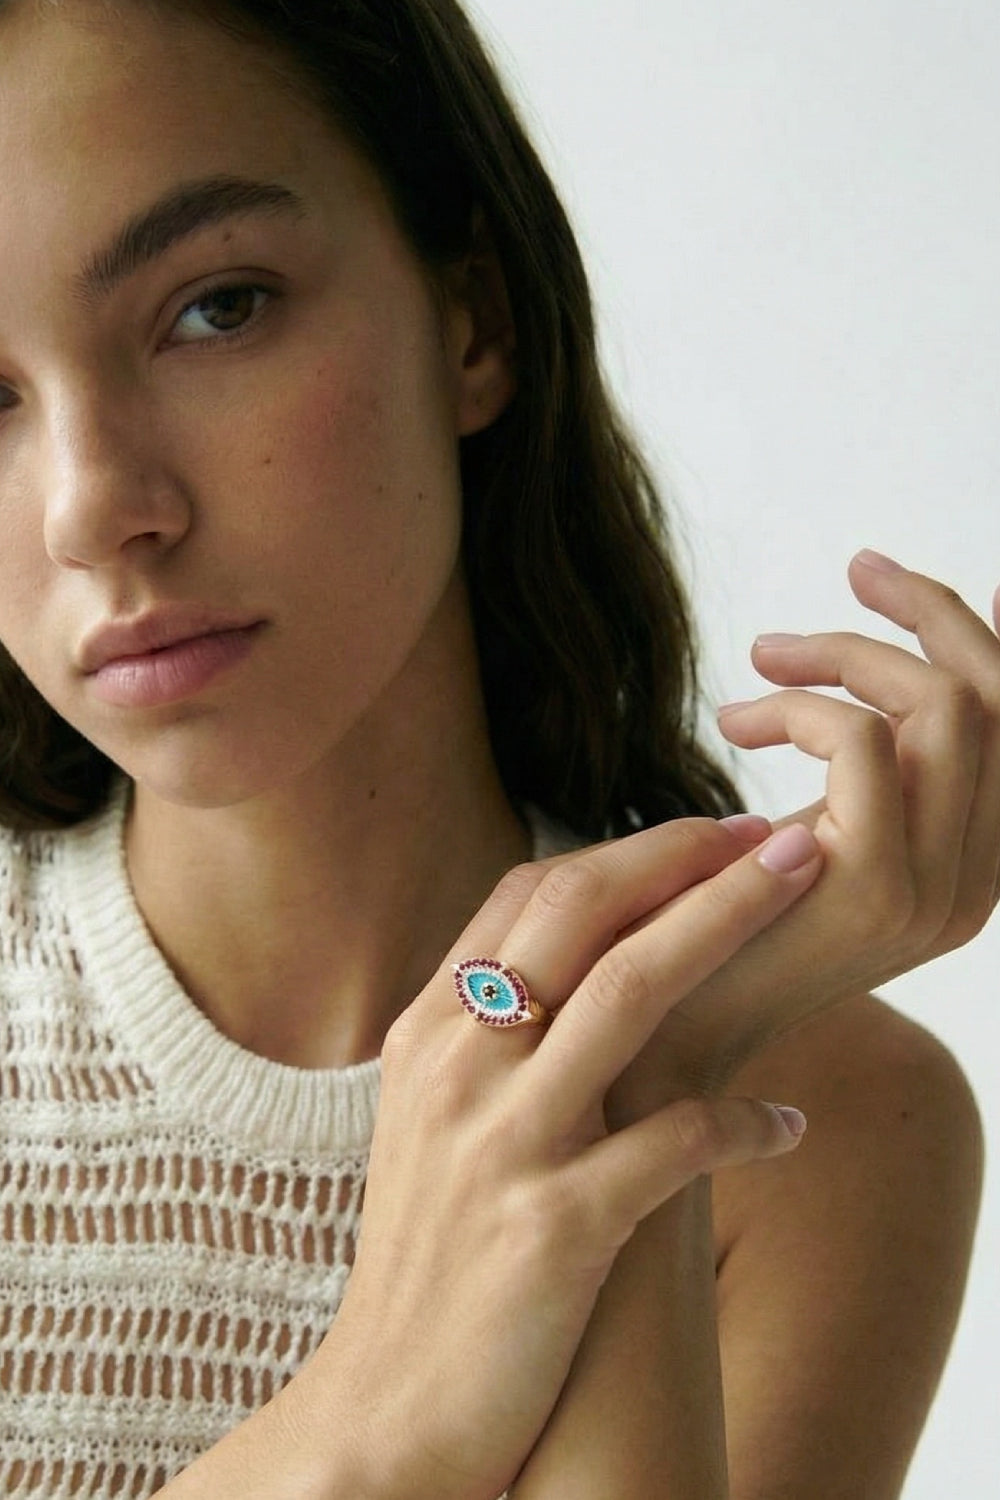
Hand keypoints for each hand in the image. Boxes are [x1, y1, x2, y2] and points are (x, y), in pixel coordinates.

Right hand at [315, 819, 820, 1499]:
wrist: (388, 1402)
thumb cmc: (429, 1251)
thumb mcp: (431, 1116)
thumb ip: (487, 1027)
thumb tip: (580, 952)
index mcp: (430, 1029)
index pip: (530, 894)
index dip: (627, 851)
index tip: (704, 835)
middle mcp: (460, 1066)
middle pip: (584, 915)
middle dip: (685, 858)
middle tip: (770, 834)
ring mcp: (504, 1142)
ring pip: (631, 995)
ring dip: (728, 926)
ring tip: (801, 886)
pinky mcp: (554, 1228)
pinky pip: (675, 1144)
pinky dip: (744, 1123)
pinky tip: (788, 1127)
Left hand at [616, 551, 999, 1107]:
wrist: (655, 1029)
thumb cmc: (717, 920)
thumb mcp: (815, 826)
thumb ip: (867, 761)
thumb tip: (900, 661)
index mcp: (972, 865)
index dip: (989, 637)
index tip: (923, 577)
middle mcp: (978, 882)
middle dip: (932, 613)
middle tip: (856, 567)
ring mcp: (937, 892)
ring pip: (943, 706)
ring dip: (846, 653)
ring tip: (762, 657)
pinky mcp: (876, 890)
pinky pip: (863, 740)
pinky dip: (799, 705)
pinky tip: (736, 723)